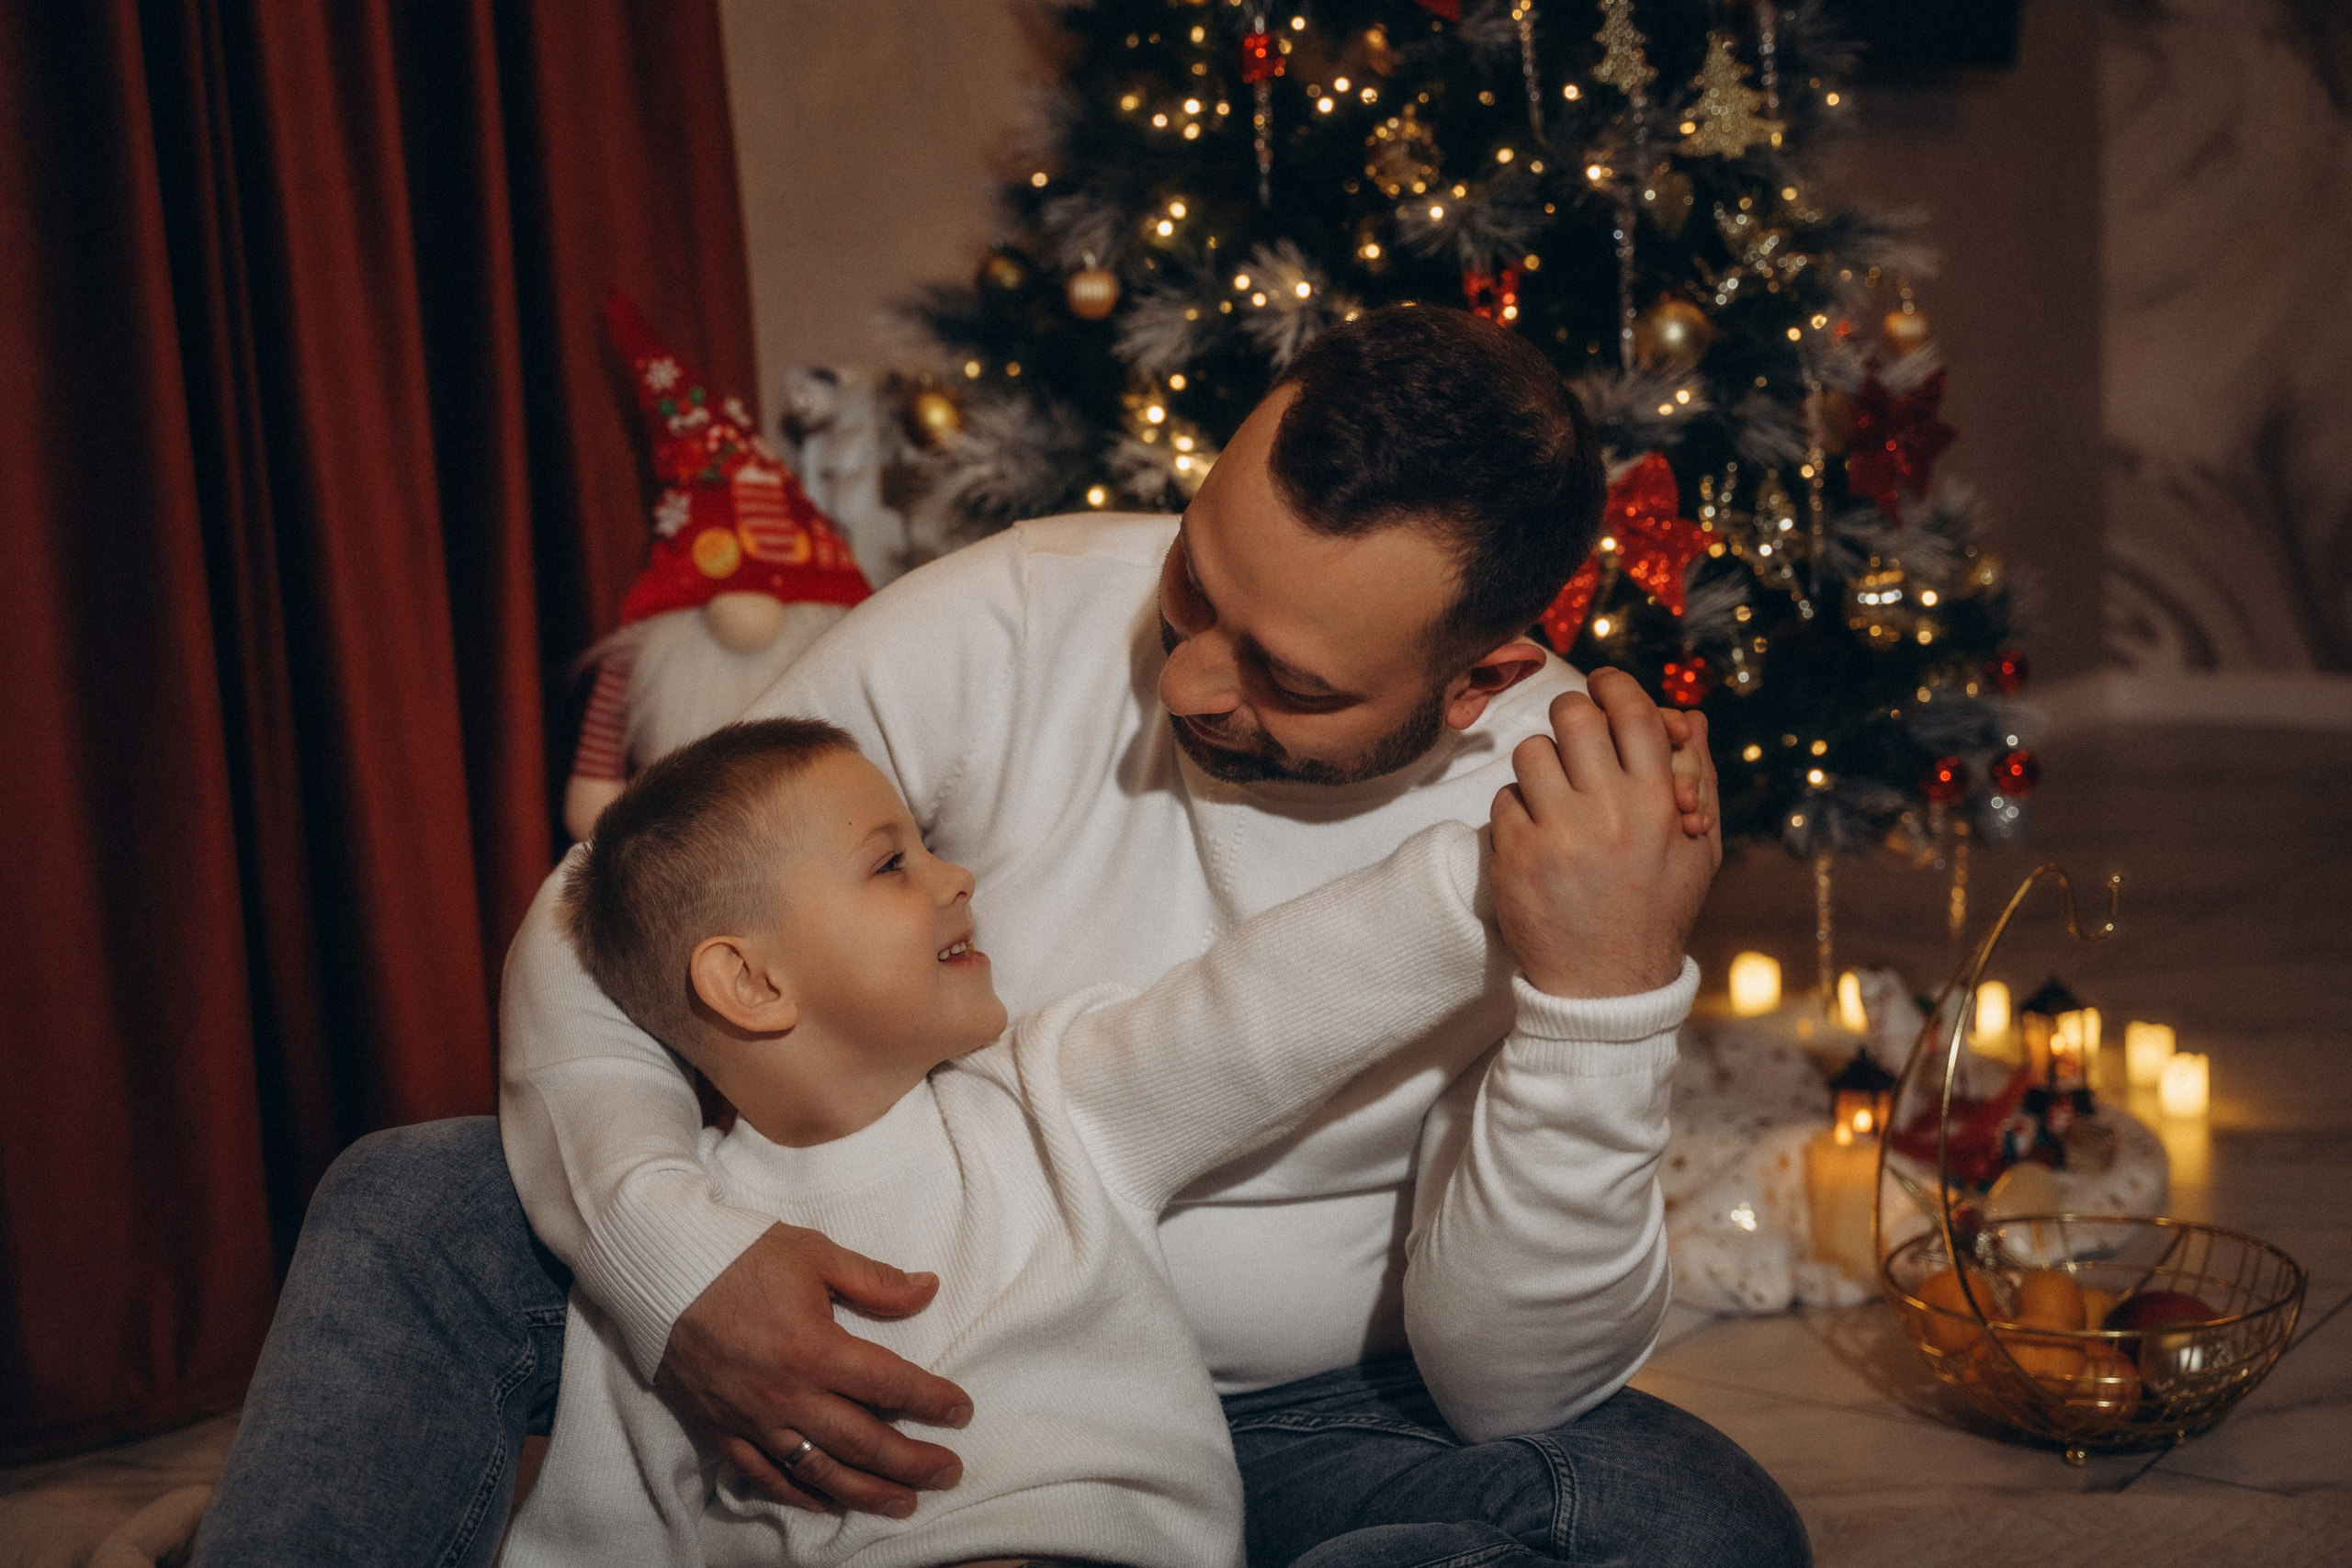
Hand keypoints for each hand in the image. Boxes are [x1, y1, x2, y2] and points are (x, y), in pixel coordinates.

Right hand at [656, 1224, 971, 1514]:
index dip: (933, 1401)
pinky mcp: (721, 1428)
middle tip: (949, 1473)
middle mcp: (788, 1395)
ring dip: (866, 1492)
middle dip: (913, 1463)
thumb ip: (875, 1281)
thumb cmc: (740, 1255)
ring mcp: (753, 1419)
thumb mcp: (815, 1253)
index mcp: (816, 1350)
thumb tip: (929, 1289)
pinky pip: (764, 1475)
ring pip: (820, 1471)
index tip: (961, 1412)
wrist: (660, 1268)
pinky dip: (798, 1495)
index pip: (891, 1386)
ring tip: (904, 1503)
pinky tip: (826, 1504)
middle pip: (864, 1443)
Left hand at [1491, 669, 1721, 997]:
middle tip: (1575, 735)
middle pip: (1574, 716)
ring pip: (1533, 753)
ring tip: (1557, 796)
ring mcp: (1557, 833)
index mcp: (1658, 803)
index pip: (1632, 712)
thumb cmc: (1656, 912)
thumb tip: (1691, 716)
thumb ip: (1698, 779)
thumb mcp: (1697, 851)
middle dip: (1573, 716)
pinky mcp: (1516, 855)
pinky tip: (1539, 837)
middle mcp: (1608, 812)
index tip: (1603, 685)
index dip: (1615, 685)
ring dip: (1542, 765)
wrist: (1606, 988)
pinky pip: (1505, 800)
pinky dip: (1519, 811)